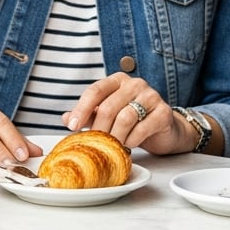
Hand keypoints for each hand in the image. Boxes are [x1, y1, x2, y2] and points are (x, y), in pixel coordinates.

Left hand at [64, 72, 192, 155]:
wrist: (164, 130)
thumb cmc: (133, 121)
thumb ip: (89, 114)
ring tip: (112, 148)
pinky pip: (142, 128)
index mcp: (118, 80)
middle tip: (94, 146)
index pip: (95, 90)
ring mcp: (151, 96)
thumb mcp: (109, 116)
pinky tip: (129, 145)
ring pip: (125, 118)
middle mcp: (135, 84)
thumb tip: (65, 118)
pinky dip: (131, 140)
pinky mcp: (163, 112)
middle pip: (108, 107)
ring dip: (115, 137)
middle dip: (98, 130)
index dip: (81, 108)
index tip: (72, 126)